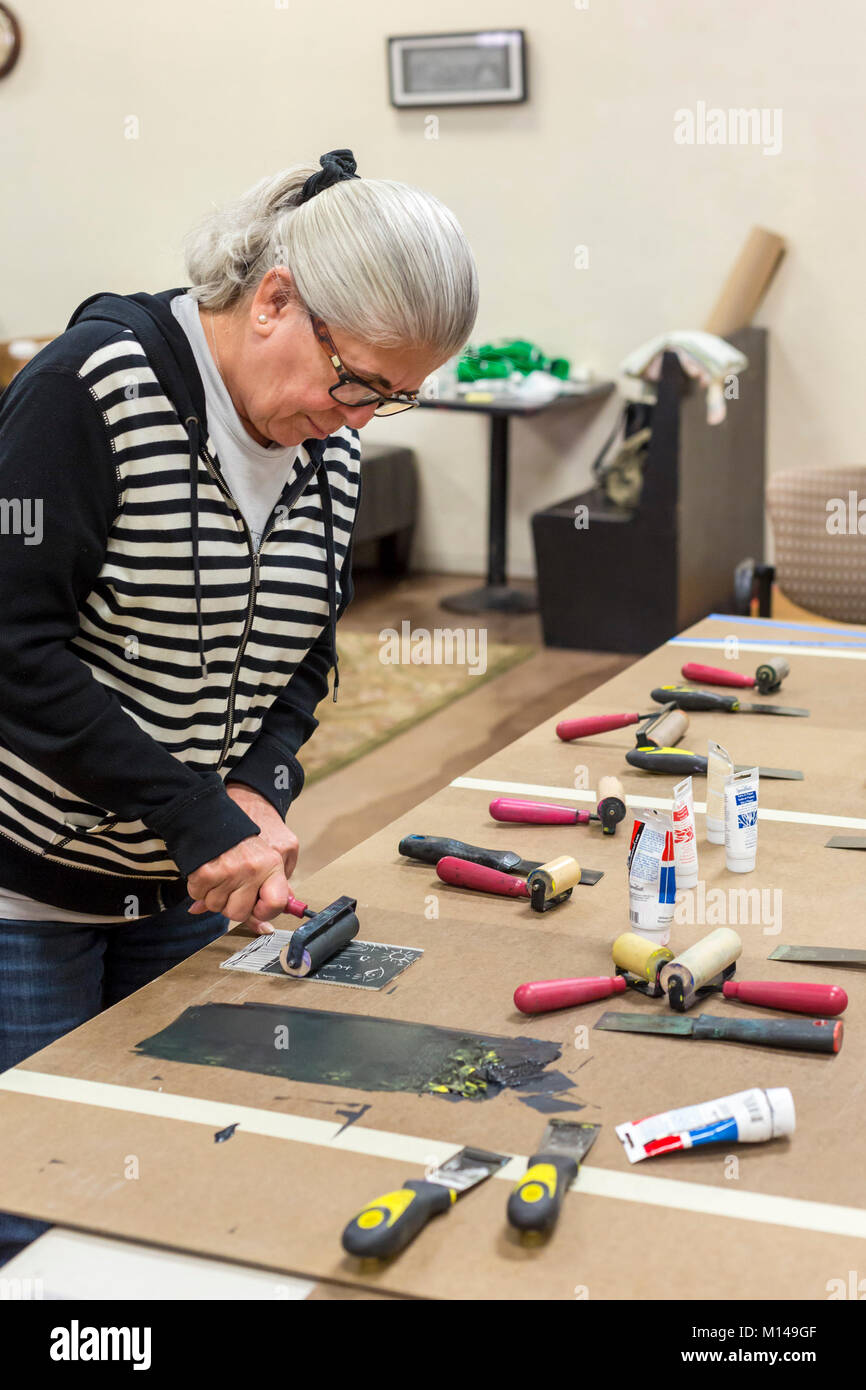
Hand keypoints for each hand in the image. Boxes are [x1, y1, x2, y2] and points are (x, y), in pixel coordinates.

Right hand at [187, 784, 299, 931]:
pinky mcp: (205, 872)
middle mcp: (252, 869)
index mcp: (272, 865)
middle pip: (239, 914)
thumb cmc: (240, 843)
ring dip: (213, 896)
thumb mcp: (264, 862)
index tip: (256, 908)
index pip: (276, 905)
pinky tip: (206, 872)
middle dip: (232, 905)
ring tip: (219, 875)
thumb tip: (264, 929)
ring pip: (216, 907)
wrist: (213, 817)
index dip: (264, 913)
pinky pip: (198, 897)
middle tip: (231, 887)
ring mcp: (228, 871)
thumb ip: (267, 894)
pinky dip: (198, 889)